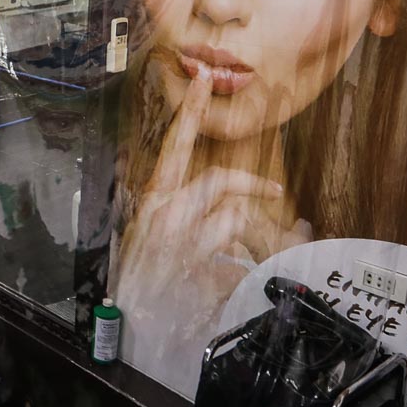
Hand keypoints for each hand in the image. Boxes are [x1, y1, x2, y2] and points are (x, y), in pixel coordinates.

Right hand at [113, 69, 306, 344]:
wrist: (131, 326)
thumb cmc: (143, 286)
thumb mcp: (157, 244)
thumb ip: (188, 221)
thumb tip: (228, 213)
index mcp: (154, 201)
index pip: (174, 146)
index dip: (191, 112)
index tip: (202, 80)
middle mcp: (164, 212)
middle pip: (217, 179)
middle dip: (251, 184)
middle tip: (275, 193)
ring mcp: (179, 237)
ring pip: (232, 213)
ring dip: (253, 232)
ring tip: (263, 252)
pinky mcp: (193, 261)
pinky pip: (235, 249)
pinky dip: (247, 261)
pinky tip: (239, 279)